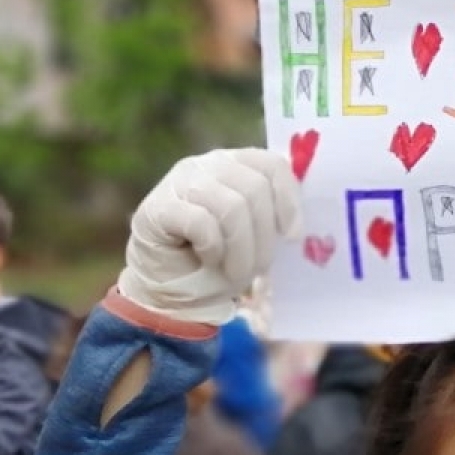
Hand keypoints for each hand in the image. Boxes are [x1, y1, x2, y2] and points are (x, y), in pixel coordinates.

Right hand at [118, 149, 301, 326]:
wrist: (172, 290)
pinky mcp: (157, 207)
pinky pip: (201, 222)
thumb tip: (297, 227)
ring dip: (241, 249)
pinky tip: (208, 259)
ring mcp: (179, 181)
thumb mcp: (255, 236)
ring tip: (236, 272)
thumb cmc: (219, 261)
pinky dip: (213, 248)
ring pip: (231, 206)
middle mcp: (208, 164)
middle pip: (255, 189)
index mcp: (237, 165)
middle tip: (259, 269)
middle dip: (264, 237)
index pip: (272, 165)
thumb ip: (273, 217)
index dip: (289, 200)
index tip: (293, 237)